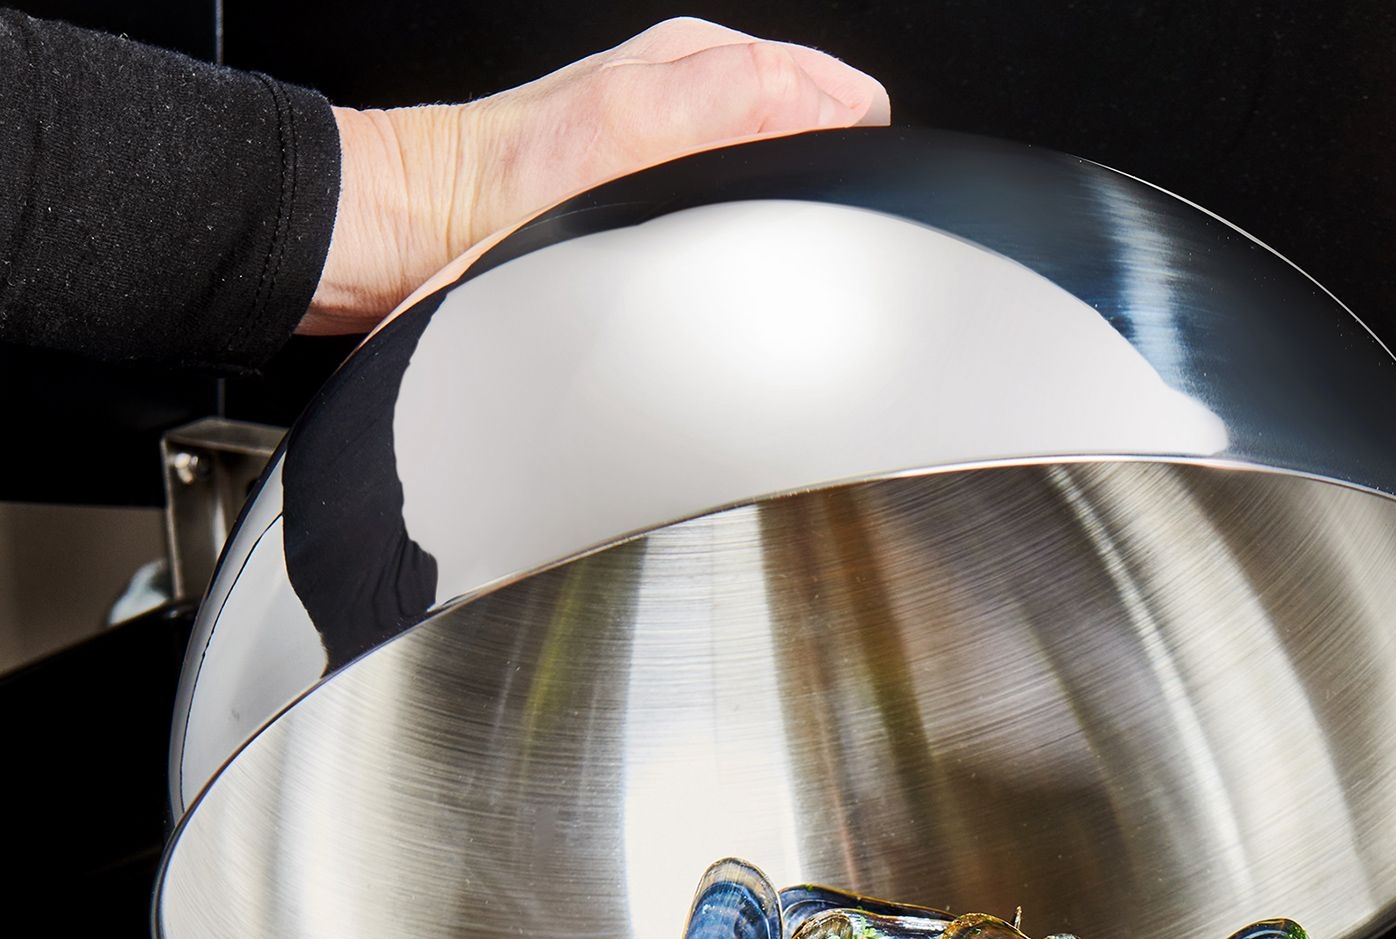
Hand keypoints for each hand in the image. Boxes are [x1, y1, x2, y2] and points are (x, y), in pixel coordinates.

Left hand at [303, 18, 889, 333]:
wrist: (417, 237)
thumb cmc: (502, 189)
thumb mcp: (632, 124)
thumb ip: (737, 100)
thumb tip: (830, 112)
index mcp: (710, 70)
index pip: (843, 103)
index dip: (850, 157)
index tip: (825, 208)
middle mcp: (702, 112)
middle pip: (822, 157)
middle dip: (820, 201)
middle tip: (780, 248)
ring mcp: (683, 167)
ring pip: (781, 205)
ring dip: (776, 239)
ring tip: (742, 268)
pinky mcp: (660, 221)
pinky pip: (736, 242)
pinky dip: (737, 266)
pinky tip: (709, 283)